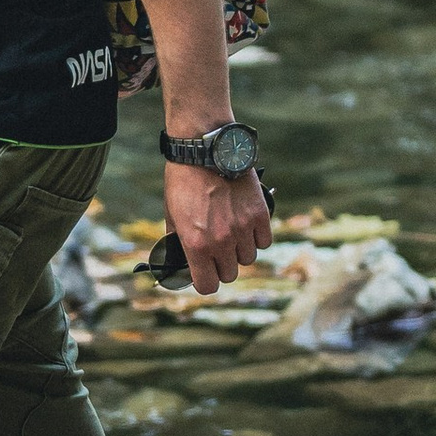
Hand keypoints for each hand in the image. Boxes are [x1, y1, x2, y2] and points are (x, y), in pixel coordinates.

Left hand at [163, 153, 270, 297]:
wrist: (204, 150)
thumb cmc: (183, 180)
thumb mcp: (172, 214)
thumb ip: (180, 241)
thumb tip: (183, 258)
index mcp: (196, 244)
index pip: (208, 285)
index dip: (205, 281)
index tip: (205, 274)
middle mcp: (222, 241)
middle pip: (230, 274)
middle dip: (222, 265)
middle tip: (217, 250)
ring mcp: (243, 228)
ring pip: (248, 258)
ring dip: (240, 250)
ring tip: (232, 232)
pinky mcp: (259, 214)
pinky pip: (264, 241)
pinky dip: (257, 236)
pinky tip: (246, 224)